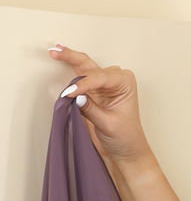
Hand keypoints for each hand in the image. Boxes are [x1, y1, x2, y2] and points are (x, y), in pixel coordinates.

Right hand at [47, 44, 152, 165]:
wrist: (126, 150)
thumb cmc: (125, 137)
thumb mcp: (107, 124)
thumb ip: (91, 109)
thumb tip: (76, 96)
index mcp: (125, 83)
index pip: (100, 78)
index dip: (83, 84)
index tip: (70, 93)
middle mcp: (116, 79)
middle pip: (91, 66)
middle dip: (73, 58)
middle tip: (56, 52)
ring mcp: (104, 83)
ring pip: (85, 66)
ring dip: (69, 58)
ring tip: (54, 51)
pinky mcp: (94, 90)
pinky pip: (80, 75)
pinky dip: (70, 66)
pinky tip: (59, 56)